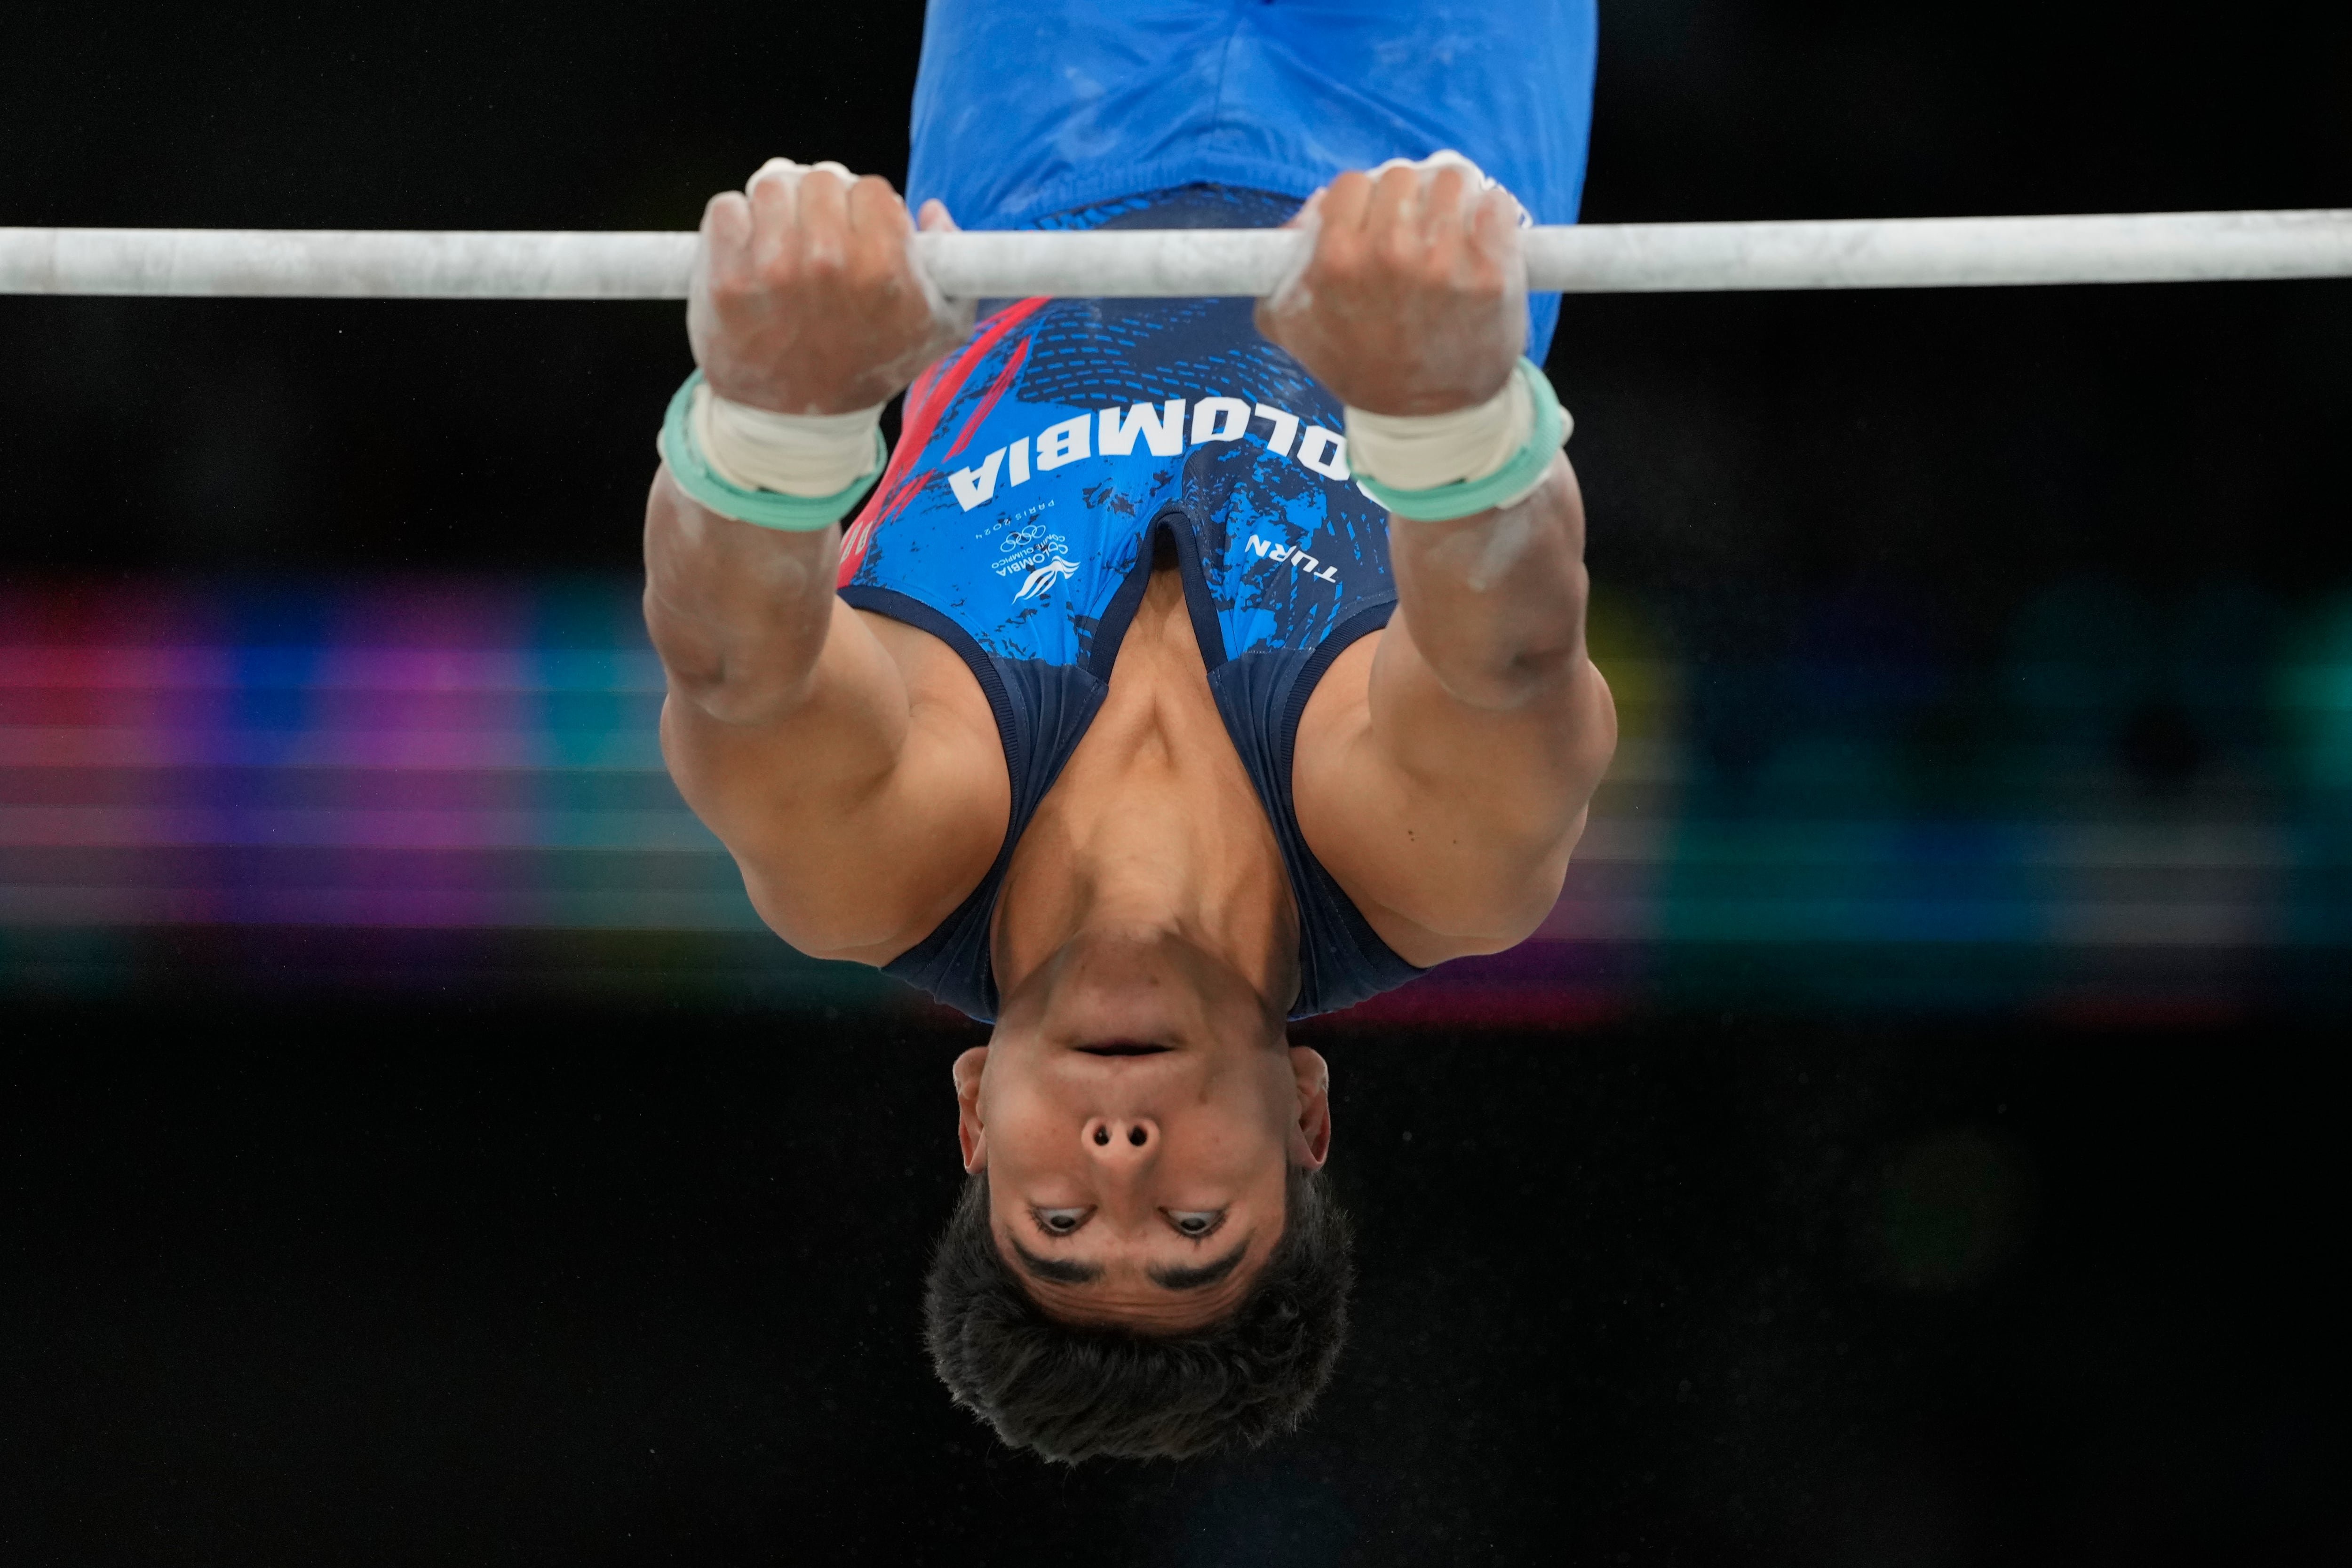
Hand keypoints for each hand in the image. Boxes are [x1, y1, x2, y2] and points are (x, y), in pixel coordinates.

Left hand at [687, 160, 971, 415]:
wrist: (797, 421)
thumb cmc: (868, 368)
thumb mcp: (938, 332)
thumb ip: (958, 269)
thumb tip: (934, 211)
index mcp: (883, 268)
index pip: (870, 188)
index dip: (863, 208)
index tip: (855, 232)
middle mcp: (828, 262)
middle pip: (819, 178)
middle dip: (818, 203)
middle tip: (814, 236)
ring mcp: (771, 269)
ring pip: (770, 185)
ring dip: (775, 208)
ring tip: (780, 244)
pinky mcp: (724, 279)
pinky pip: (725, 209)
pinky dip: (734, 225)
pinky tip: (748, 255)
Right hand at [1254, 162, 1526, 415]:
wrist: (1427, 418)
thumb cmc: (1361, 367)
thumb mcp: (1295, 329)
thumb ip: (1277, 269)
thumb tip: (1307, 213)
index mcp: (1337, 260)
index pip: (1351, 184)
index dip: (1362, 202)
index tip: (1374, 224)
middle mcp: (1390, 254)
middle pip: (1402, 176)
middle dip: (1407, 198)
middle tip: (1415, 229)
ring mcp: (1446, 262)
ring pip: (1451, 180)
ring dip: (1450, 199)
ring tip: (1449, 231)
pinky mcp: (1494, 272)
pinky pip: (1497, 203)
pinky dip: (1491, 214)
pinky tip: (1481, 240)